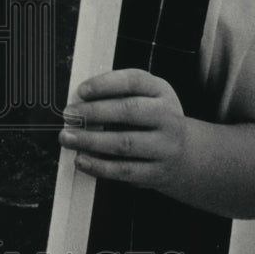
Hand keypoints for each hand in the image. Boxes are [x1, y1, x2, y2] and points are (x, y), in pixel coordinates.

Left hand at [59, 69, 187, 193]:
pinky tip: (81, 160)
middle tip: (68, 114)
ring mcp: (165, 146)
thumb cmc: (152, 119)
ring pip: (125, 143)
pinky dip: (99, 166)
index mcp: (160, 91)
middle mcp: (167, 117)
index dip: (106, 84)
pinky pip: (124, 170)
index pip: (134, 81)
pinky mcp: (156, 172)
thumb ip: (117, 94)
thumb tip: (79, 100)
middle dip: (94, 112)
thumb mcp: (145, 97)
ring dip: (91, 141)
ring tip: (68, 138)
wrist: (186, 154)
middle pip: (129, 111)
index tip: (81, 90)